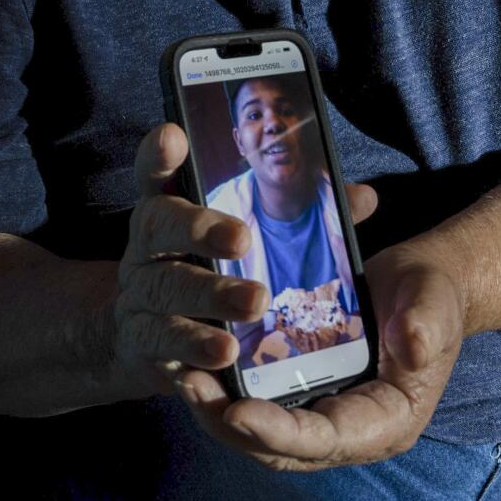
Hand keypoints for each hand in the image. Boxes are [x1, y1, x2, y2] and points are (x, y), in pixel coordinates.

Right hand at [109, 122, 376, 399]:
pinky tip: (221, 364)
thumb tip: (362, 198)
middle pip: (159, 228)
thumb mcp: (242, 233)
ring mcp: (138, 297)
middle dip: (199, 229)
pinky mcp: (143, 346)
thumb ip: (301, 210)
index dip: (160, 155)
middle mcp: (145, 247)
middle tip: (243, 239)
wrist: (141, 337)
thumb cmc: (207, 268)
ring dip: (208, 300)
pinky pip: (164, 351)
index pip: (158, 173)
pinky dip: (192, 357)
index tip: (174, 136)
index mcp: (170, 208)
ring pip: (165, 292)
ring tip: (252, 308)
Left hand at [175, 243, 465, 472]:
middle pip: (280, 447)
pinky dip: (226, 387)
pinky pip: (259, 399)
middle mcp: (349, 431)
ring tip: (178, 373)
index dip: (278, 433)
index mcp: (385, 423)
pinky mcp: (305, 390)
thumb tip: (413, 346)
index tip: (236, 413)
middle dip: (230, 425)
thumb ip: (426, 324)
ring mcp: (324, 413)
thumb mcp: (435, 302)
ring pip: (261, 430)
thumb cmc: (435, 293)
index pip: (324, 441)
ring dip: (217, 409)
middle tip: (188, 387)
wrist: (427, 283)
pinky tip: (193, 358)